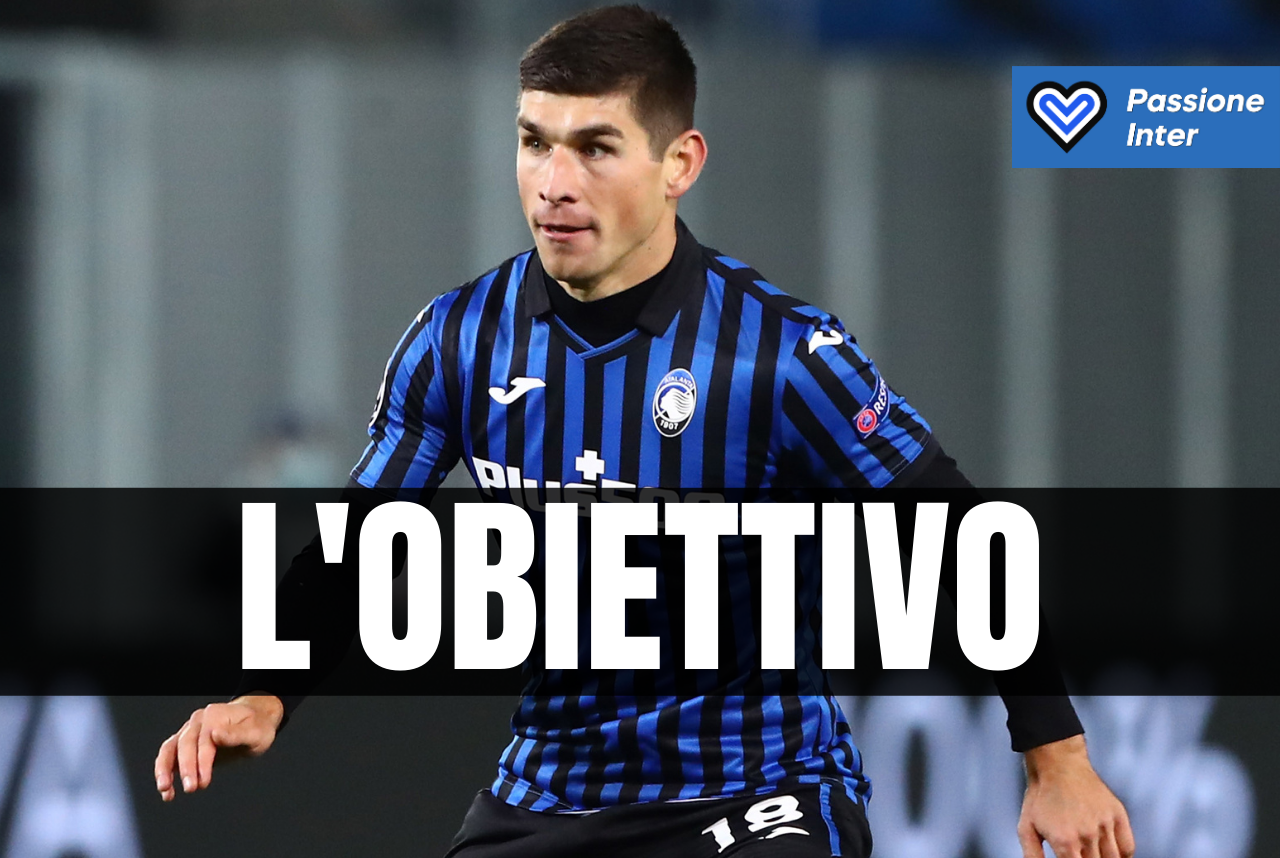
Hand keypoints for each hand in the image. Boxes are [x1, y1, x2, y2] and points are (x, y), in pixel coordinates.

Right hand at [154, 695, 283, 800]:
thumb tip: (215, 734)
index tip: (204, 782)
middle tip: (191, 788)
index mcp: (214, 716)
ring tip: (166, 791)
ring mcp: (189, 731)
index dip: (202, 762)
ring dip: (164, 770)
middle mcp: (198, 721)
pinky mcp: (185, 744)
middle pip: (184, 744)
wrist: (255, 721)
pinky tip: (168, 793)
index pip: (204, 740)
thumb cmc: (257, 727)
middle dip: (186, 768)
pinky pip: (169, 757)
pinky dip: (165, 773)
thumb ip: (236, 734)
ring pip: (169, 749)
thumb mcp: (255, 732)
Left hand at [1018, 734, 1134, 857]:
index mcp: (1065, 841)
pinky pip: (1127, 847)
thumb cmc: (1040, 795)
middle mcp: (1088, 835)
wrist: (1057, 765)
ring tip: (1094, 854)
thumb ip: (1032, 855)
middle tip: (1082, 855)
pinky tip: (1111, 853)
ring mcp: (1105, 824)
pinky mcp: (1117, 814)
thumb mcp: (1026, 827)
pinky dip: (1122, 855)